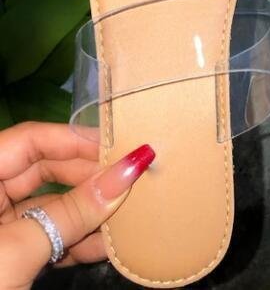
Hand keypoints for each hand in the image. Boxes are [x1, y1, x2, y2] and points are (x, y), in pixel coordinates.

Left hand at [0, 121, 154, 289]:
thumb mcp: (16, 253)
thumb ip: (73, 212)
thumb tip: (129, 171)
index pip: (29, 141)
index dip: (76, 140)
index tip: (121, 147)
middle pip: (45, 170)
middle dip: (89, 179)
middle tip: (132, 182)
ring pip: (50, 205)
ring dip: (89, 213)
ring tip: (128, 214)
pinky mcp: (8, 255)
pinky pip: (47, 236)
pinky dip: (76, 240)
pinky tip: (107, 245)